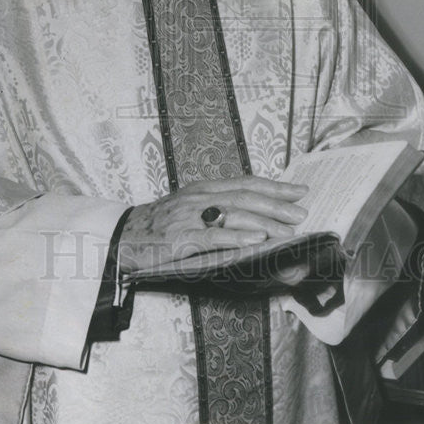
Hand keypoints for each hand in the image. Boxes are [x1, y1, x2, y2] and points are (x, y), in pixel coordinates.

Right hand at [118, 176, 308, 274]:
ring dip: (264, 222)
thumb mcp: (189, 208)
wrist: (122, 235)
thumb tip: (253, 216)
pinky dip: (237, 237)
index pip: (246, 183)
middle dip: (277, 204)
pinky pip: (214, 236)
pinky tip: (256, 240)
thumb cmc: (159, 225)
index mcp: (204, 189)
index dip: (275, 186)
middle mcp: (199, 198)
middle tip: (301, 212)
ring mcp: (190, 217)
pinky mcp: (181, 238)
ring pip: (234, 214)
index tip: (299, 191)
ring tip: (287, 229)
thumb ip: (217, 207)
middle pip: (245, 197)